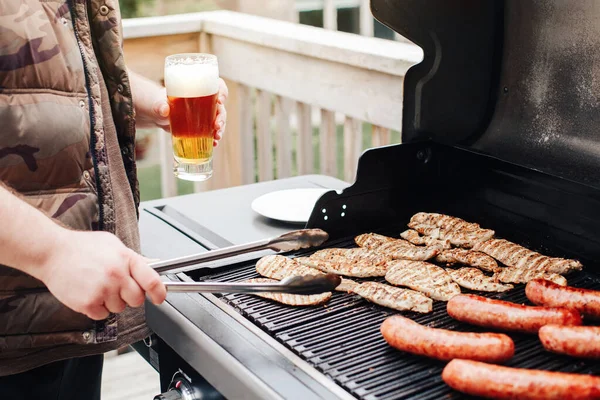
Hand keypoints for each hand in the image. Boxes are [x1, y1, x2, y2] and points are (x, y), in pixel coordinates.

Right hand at [39, 229, 166, 320]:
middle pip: (137, 299)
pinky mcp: (88, 303)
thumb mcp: (113, 245)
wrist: (52, 252)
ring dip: (112, 301)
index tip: (160, 297)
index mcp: (126, 259)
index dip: (159, 292)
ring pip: (120, 308)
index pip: (152, 280)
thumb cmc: (82, 247)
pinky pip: (103, 315)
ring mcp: (103, 290)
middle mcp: (117, 275)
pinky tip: (89, 292)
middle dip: (131, 296)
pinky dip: (97, 308)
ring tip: (98, 285)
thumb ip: (134, 258)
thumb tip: (154, 265)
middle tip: (118, 287)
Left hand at [133, 73, 228, 146]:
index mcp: (197, 88)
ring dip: (220, 129)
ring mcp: (203, 113)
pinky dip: (214, 137)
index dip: (222, 91)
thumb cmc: (157, 102)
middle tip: (217, 126)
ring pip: (218, 119)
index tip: (220, 100)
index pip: (216, 85)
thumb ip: (160, 105)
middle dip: (221, 117)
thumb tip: (164, 110)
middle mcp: (204, 100)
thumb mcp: (157, 102)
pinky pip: (211, 130)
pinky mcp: (200, 125)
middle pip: (220, 106)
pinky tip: (214, 144)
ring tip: (217, 138)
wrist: (155, 113)